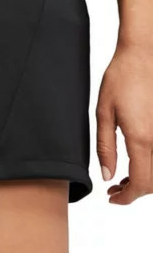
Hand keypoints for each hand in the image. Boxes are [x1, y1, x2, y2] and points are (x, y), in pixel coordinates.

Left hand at [96, 44, 152, 203]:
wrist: (142, 55)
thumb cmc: (121, 79)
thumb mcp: (104, 113)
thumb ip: (105, 148)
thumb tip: (108, 176)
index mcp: (141, 139)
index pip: (141, 184)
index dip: (127, 198)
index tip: (113, 198)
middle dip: (135, 191)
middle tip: (114, 189)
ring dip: (145, 180)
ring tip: (123, 177)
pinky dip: (152, 164)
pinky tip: (137, 160)